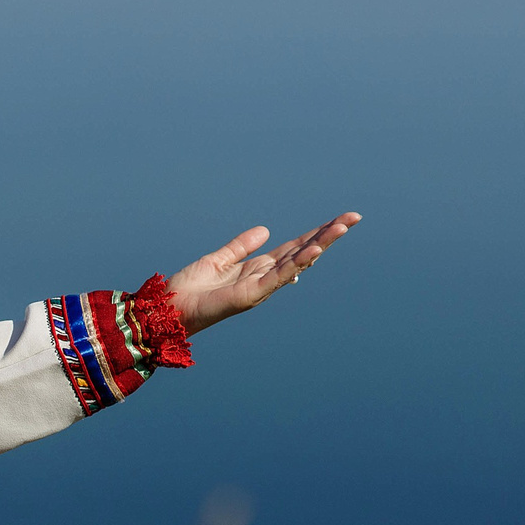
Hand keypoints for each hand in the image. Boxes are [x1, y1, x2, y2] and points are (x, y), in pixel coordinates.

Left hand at [165, 213, 360, 335]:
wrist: (170, 308)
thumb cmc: (190, 288)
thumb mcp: (219, 259)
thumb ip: (241, 246)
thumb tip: (266, 230)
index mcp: (258, 268)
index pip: (294, 247)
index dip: (316, 233)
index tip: (340, 219)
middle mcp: (265, 277)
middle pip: (303, 252)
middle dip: (328, 235)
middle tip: (354, 217)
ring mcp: (261, 287)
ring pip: (298, 261)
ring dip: (321, 243)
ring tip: (343, 226)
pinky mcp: (252, 294)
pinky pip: (280, 276)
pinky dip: (298, 263)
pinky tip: (315, 249)